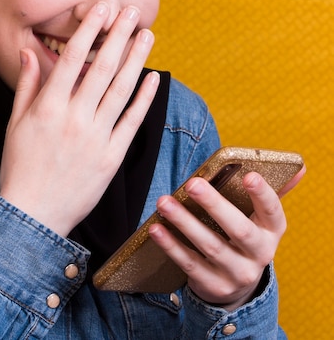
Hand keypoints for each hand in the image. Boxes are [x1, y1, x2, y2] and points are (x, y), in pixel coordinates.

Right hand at [0, 3, 158, 236]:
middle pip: (102, 68)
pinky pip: (132, 122)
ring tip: (147, 35)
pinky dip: (144, 99)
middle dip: (119, 36)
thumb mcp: (14, 123)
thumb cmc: (20, 166)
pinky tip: (153, 77)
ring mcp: (96, 138)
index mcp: (48, 107)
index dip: (89, 31)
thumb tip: (27, 51)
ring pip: (121, 90)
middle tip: (132, 11)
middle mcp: (75, 118)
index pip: (73, 59)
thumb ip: (26, 85)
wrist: (34, 214)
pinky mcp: (112, 157)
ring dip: (137, 60)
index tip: (100, 9)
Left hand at [148, 165, 305, 309]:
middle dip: (215, 205)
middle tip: (192, 183)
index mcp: (270, 232)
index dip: (262, 195)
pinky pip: (189, 264)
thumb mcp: (260, 220)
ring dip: (185, 222)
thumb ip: (269, 193)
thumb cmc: (244, 238)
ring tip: (164, 202)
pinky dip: (171, 245)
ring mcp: (236, 273)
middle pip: (238, 229)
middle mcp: (258, 254)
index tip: (249, 175)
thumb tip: (298, 167)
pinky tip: (156, 228)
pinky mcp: (213, 285)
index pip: (273, 212)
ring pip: (210, 246)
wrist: (236, 285)